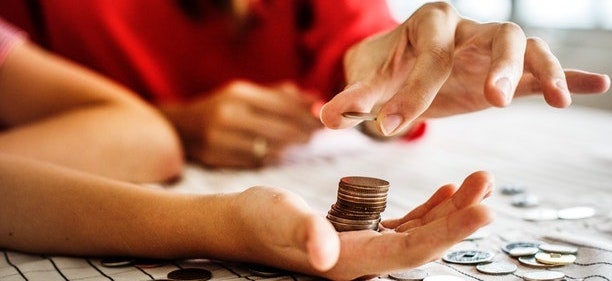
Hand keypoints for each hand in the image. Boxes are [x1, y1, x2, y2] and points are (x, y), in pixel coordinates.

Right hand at [161, 80, 321, 167]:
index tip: (323, 121)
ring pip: (269, 148)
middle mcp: (228, 115)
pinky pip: (255, 162)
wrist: (181, 127)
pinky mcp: (216, 157)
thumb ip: (281, 96)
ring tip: (301, 144)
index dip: (306, 115)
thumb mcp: (247, 94)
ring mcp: (220, 138)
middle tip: (317, 136)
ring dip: (290, 148)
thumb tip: (316, 100)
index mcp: (238, 94)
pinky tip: (280, 154)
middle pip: (280, 129)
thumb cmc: (223, 108)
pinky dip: (272, 158)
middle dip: (303, 133)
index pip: (283, 106)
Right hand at [233, 171, 492, 279]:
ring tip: (477, 183)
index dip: (450, 233)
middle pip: (425, 242)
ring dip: (451, 210)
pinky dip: (429, 209)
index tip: (484, 211)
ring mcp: (365, 248)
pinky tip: (446, 193)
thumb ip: (305, 233)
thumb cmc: (258, 220)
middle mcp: (365, 260)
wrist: (243, 223)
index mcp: (352, 261)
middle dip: (460, 217)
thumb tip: (326, 254)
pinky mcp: (361, 233)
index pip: (411, 250)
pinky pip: (405, 224)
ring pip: (420, 232)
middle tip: (488, 185)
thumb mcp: (280, 218)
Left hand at [320, 2, 610, 135]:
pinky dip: (566, 74)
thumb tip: (325, 117)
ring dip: (539, 69)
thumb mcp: (369, 82)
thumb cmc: (387, 69)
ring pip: (526, 46)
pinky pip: (543, 65)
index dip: (411, 93)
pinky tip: (593, 86)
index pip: (429, 56)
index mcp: (429, 24)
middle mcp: (466, 28)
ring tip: (552, 99)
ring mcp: (489, 45)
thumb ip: (352, 99)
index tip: (391, 128)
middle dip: (496, 65)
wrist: (403, 62)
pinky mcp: (505, 68)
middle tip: (492, 100)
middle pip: (495, 34)